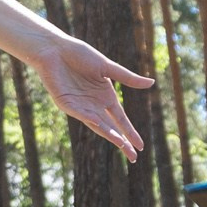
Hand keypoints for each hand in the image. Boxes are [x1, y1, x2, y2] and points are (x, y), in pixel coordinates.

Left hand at [21, 33, 152, 159]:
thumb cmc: (79, 55)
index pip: (121, 120)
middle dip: (122, 142)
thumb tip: (152, 83)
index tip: (141, 146)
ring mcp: (79, 106)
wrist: (55, 49)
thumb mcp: (107, 67)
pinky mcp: (65, 102)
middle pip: (111, 128)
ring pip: (96, 124)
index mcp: (105, 97)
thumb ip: (127, 78)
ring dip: (108, 134)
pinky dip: (88, 118)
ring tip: (120, 143)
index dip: (130, 132)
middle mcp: (93, 105)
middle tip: (133, 158)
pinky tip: (98, 122)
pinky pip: (78, 113)